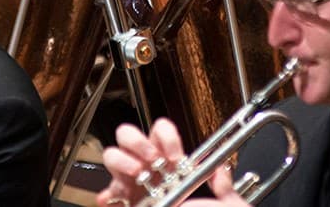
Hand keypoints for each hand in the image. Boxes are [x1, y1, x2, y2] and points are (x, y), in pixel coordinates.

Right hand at [98, 118, 246, 206]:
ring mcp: (131, 181)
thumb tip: (222, 172)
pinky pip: (107, 193)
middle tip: (152, 159)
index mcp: (168, 158)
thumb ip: (222, 186)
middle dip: (139, 142)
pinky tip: (115, 198)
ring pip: (113, 156)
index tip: (176, 156)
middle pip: (129, 134)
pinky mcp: (121, 200)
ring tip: (137, 173)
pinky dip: (108, 194)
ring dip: (122, 161)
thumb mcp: (219, 200)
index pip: (160, 130)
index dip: (166, 137)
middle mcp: (147, 166)